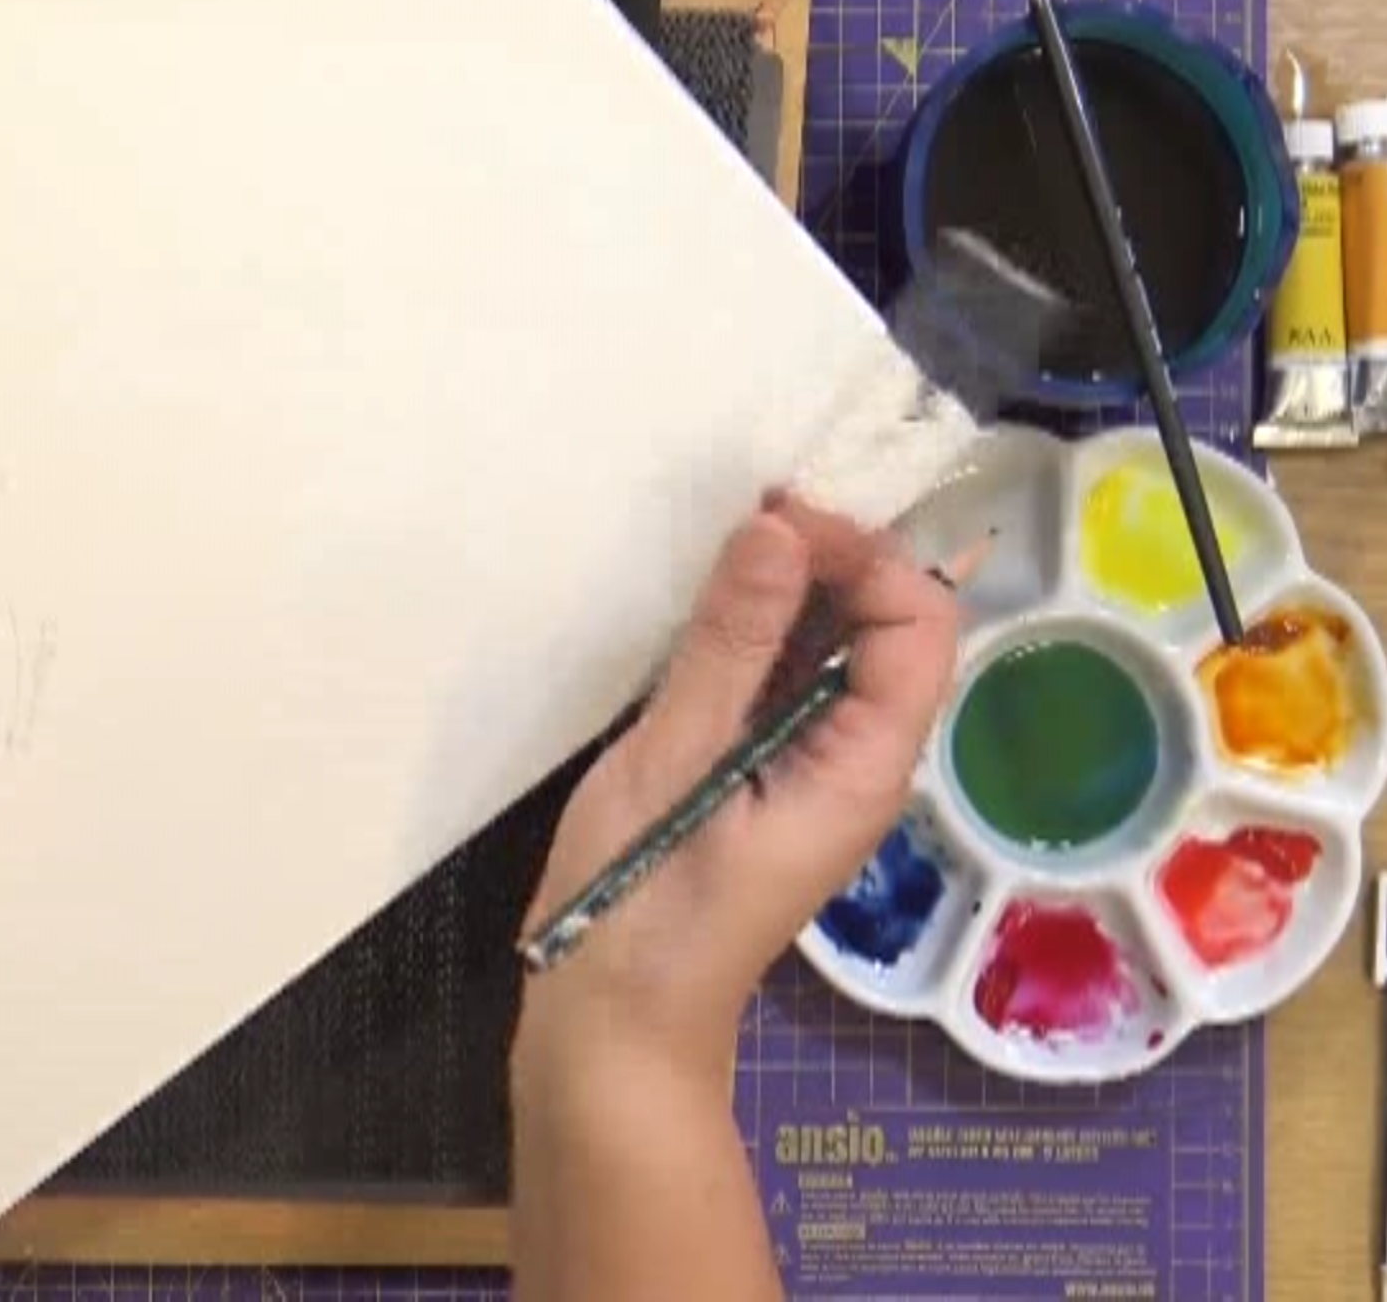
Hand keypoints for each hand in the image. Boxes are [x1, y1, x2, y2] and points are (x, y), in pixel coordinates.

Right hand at [518, 493, 961, 1081]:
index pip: (918, 620)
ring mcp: (806, 766)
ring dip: (787, 584)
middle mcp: (856, 756)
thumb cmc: (643, 906)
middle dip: (830, 553)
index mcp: (865, 762)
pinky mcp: (756, 772)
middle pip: (885, 626)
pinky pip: (780, 680)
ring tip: (716, 534)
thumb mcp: (677, 764)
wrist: (611, 1024)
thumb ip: (730, 645)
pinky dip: (752, 628)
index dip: (863, 551)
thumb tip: (777, 526)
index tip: (775, 516)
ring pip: (830, 647)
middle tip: (740, 506)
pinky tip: (699, 599)